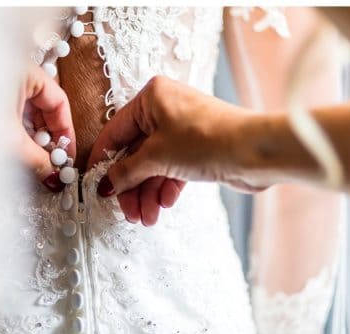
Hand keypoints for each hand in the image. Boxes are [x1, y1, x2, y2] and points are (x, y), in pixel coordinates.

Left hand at [18, 65, 76, 191]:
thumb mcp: (8, 140)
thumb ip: (37, 161)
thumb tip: (55, 180)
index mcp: (24, 68)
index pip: (59, 103)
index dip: (67, 134)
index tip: (67, 158)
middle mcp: (9, 67)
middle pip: (41, 107)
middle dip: (47, 139)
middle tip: (50, 164)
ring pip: (23, 109)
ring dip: (29, 137)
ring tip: (30, 159)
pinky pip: (5, 108)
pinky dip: (12, 129)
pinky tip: (12, 147)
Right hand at [88, 76, 264, 224]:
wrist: (254, 153)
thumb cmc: (207, 141)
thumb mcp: (157, 156)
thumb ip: (128, 171)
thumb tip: (107, 184)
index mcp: (151, 98)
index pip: (116, 132)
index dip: (104, 161)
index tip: (95, 187)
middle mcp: (166, 110)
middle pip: (136, 154)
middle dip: (132, 186)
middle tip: (128, 214)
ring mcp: (183, 131)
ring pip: (155, 166)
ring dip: (149, 194)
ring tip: (146, 219)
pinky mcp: (198, 151)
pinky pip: (173, 171)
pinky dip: (167, 189)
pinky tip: (164, 205)